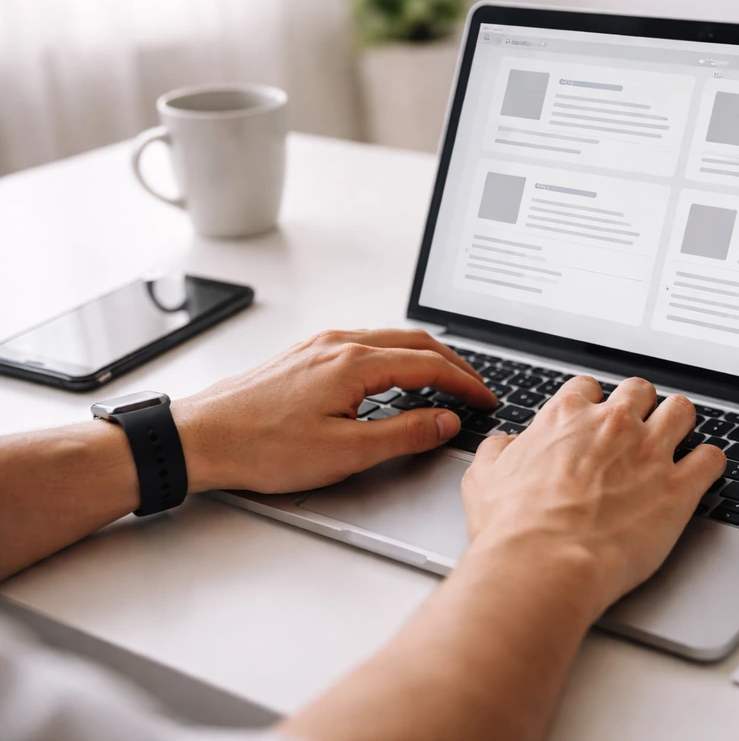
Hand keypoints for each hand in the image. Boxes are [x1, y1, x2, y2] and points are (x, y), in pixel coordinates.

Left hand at [172, 329, 496, 493]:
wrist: (198, 438)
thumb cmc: (260, 447)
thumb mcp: (345, 452)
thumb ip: (404, 434)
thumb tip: (445, 420)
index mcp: (354, 363)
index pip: (429, 364)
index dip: (464, 383)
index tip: (484, 399)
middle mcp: (338, 343)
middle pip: (413, 342)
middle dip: (451, 363)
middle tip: (474, 387)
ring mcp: (318, 346)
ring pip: (387, 340)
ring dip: (422, 357)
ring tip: (442, 382)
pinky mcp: (303, 356)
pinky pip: (362, 345)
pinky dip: (393, 358)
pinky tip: (391, 379)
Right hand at [461, 376, 725, 618]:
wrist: (543, 564)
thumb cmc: (511, 528)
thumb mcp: (484, 478)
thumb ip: (498, 451)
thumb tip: (505, 444)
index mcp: (565, 418)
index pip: (587, 388)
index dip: (591, 403)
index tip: (593, 419)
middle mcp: (612, 424)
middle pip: (640, 390)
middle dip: (640, 406)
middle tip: (637, 428)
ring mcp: (649, 452)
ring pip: (682, 411)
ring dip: (679, 423)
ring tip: (676, 440)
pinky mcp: (679, 488)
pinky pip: (711, 458)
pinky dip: (709, 463)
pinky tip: (702, 472)